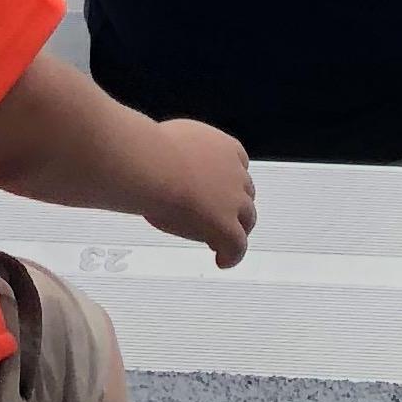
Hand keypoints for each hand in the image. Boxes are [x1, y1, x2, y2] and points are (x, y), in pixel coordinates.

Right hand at [142, 117, 255, 267]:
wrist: (155, 166)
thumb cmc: (155, 152)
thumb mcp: (176, 140)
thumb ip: (186, 153)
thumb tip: (169, 161)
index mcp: (225, 148)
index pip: (239, 167)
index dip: (229, 183)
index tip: (219, 192)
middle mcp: (234, 173)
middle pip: (245, 194)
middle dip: (235, 207)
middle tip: (220, 218)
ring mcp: (234, 201)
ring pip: (246, 220)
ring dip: (236, 231)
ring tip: (222, 243)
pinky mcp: (226, 227)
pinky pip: (237, 247)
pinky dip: (232, 255)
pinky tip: (222, 261)